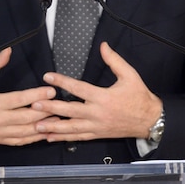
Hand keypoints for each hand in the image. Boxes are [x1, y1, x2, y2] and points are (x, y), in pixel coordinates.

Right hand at [0, 48, 57, 146]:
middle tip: (60, 105)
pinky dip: (33, 138)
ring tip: (57, 120)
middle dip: (45, 112)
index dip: (37, 95)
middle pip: (26, 118)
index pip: (19, 100)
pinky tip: (44, 133)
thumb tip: (7, 51)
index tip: (51, 91)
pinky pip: (19, 141)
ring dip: (43, 126)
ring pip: (25, 132)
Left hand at [31, 42, 161, 142]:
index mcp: (103, 97)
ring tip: (36, 125)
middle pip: (70, 111)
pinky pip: (77, 137)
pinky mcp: (97, 134)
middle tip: (34, 105)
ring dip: (53, 127)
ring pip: (71, 128)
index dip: (62, 82)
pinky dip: (63, 138)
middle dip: (51, 108)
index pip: (78, 89)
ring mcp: (96, 126)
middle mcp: (97, 114)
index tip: (48, 77)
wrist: (150, 120)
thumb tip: (103, 46)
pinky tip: (50, 137)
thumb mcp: (130, 75)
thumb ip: (114, 60)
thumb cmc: (139, 97)